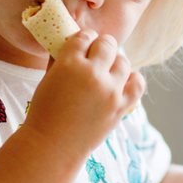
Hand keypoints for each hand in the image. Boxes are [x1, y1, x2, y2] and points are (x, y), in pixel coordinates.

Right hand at [23, 30, 144, 158]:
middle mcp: (93, 74)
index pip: (85, 36)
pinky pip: (137, 83)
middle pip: (107, 44)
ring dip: (115, 62)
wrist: (53, 146)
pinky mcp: (121, 106)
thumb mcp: (48, 78)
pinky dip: (132, 79)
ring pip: (123, 61)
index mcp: (69, 64)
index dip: (84, 38)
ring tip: (107, 69)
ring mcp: (110, 91)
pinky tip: (122, 81)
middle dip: (101, 45)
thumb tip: (71, 40)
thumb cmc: (45, 112)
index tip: (83, 43)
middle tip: (96, 53)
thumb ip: (61, 58)